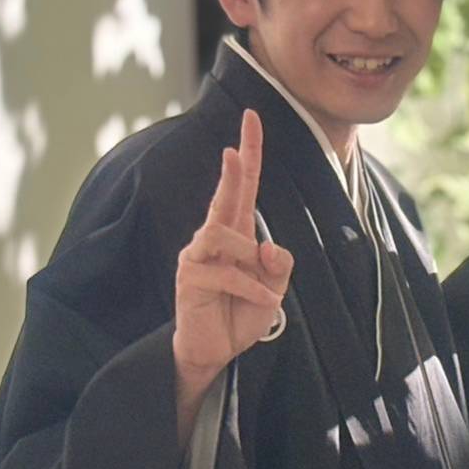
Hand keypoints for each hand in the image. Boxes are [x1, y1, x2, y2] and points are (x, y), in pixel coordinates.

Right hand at [173, 110, 294, 385]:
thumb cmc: (243, 312)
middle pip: (225, 194)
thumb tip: (267, 247)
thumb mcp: (274, 287)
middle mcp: (215, 236)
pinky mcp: (190, 276)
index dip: (248, 152)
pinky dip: (250, 287)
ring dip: (249, 257)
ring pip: (222, 232)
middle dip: (232, 167)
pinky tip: (261, 302)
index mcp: (239, 231)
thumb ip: (278, 264)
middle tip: (234, 146)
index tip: (251, 118)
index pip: (243, 185)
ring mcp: (199, 254)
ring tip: (262, 284)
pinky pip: (225, 271)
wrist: (216, 350)